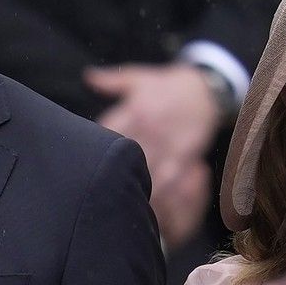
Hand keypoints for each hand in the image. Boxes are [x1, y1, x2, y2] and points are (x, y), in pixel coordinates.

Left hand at [85, 63, 222, 243]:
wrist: (204, 89)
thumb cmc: (166, 85)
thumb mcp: (139, 78)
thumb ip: (111, 81)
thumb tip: (88, 77)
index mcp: (134, 109)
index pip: (107, 131)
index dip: (93, 148)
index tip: (81, 162)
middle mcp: (150, 126)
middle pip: (123, 155)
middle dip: (108, 172)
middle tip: (90, 192)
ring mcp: (168, 142)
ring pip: (145, 170)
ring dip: (131, 187)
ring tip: (113, 207)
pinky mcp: (184, 154)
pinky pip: (169, 178)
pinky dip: (158, 193)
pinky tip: (146, 207)